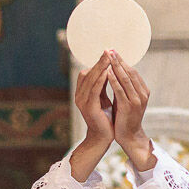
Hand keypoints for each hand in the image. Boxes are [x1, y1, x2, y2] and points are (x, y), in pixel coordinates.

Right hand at [69, 55, 116, 178]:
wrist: (103, 137)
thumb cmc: (105, 118)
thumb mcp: (103, 98)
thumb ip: (103, 85)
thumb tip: (108, 69)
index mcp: (82, 93)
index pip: (87, 73)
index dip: (97, 63)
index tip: (108, 54)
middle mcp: (79, 95)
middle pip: (88, 73)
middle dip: (100, 62)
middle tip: (109, 50)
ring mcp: (82, 101)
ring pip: (91, 79)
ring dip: (101, 67)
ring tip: (110, 58)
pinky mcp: (89, 107)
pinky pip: (94, 90)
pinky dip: (101, 80)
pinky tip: (108, 72)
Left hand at [109, 56, 154, 170]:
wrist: (128, 136)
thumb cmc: (125, 117)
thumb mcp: (126, 99)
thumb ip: (124, 87)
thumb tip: (116, 71)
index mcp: (143, 91)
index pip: (133, 71)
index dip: (123, 61)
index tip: (113, 52)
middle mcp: (142, 94)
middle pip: (130, 72)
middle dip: (119, 60)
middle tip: (110, 49)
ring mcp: (137, 100)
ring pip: (125, 79)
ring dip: (116, 66)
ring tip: (107, 57)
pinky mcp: (129, 106)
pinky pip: (120, 89)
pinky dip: (113, 79)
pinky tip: (106, 72)